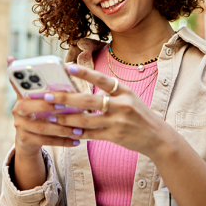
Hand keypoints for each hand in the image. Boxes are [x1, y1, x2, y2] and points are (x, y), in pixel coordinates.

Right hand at [7, 57, 83, 157]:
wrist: (28, 141)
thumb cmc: (38, 114)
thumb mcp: (38, 99)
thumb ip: (44, 86)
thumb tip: (58, 67)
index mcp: (21, 96)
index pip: (19, 85)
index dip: (27, 82)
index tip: (42, 82)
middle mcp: (17, 110)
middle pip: (27, 106)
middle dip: (46, 105)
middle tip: (63, 105)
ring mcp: (20, 126)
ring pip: (41, 126)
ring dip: (61, 127)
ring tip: (78, 129)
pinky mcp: (25, 140)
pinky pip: (45, 141)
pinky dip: (62, 141)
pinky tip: (76, 141)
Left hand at [45, 63, 178, 157]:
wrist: (158, 137)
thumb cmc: (139, 115)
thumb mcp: (130, 98)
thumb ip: (110, 93)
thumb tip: (84, 90)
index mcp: (125, 91)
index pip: (103, 80)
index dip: (86, 73)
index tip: (68, 68)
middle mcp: (122, 105)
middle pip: (89, 100)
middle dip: (66, 98)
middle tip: (47, 96)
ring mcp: (119, 121)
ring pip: (87, 120)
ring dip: (66, 118)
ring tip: (51, 116)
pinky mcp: (115, 136)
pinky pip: (92, 134)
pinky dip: (78, 133)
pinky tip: (66, 131)